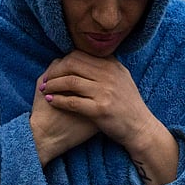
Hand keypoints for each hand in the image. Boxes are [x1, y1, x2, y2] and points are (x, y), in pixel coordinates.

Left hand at [39, 50, 177, 184]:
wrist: (141, 128)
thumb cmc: (128, 105)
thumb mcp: (121, 79)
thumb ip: (105, 67)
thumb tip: (84, 57)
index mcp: (112, 65)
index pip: (80, 55)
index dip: (62, 62)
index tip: (53, 70)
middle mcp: (109, 75)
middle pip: (72, 65)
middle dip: (54, 72)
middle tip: (45, 80)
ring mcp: (105, 92)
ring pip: (70, 82)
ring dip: (53, 85)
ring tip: (44, 90)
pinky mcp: (100, 109)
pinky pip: (72, 101)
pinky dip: (59, 100)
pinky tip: (51, 101)